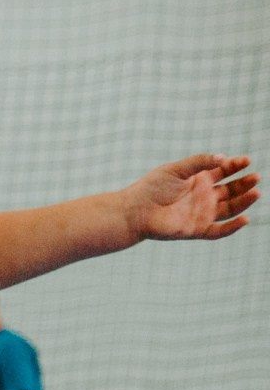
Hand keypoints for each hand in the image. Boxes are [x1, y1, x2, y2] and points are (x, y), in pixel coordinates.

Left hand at [123, 154, 255, 242]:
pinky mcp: (197, 229)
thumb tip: (223, 158)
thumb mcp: (177, 169)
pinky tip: (245, 219)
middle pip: (231, 190)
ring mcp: (202, 213)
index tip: (246, 161)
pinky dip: (232, 227)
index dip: (236, 166)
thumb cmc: (152, 187)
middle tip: (255, 177)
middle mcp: (204, 197)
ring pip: (230, 209)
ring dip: (244, 202)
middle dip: (244, 183)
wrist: (135, 211)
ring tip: (256, 193)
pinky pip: (219, 231)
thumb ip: (199, 162)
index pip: (224, 172)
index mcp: (199, 180)